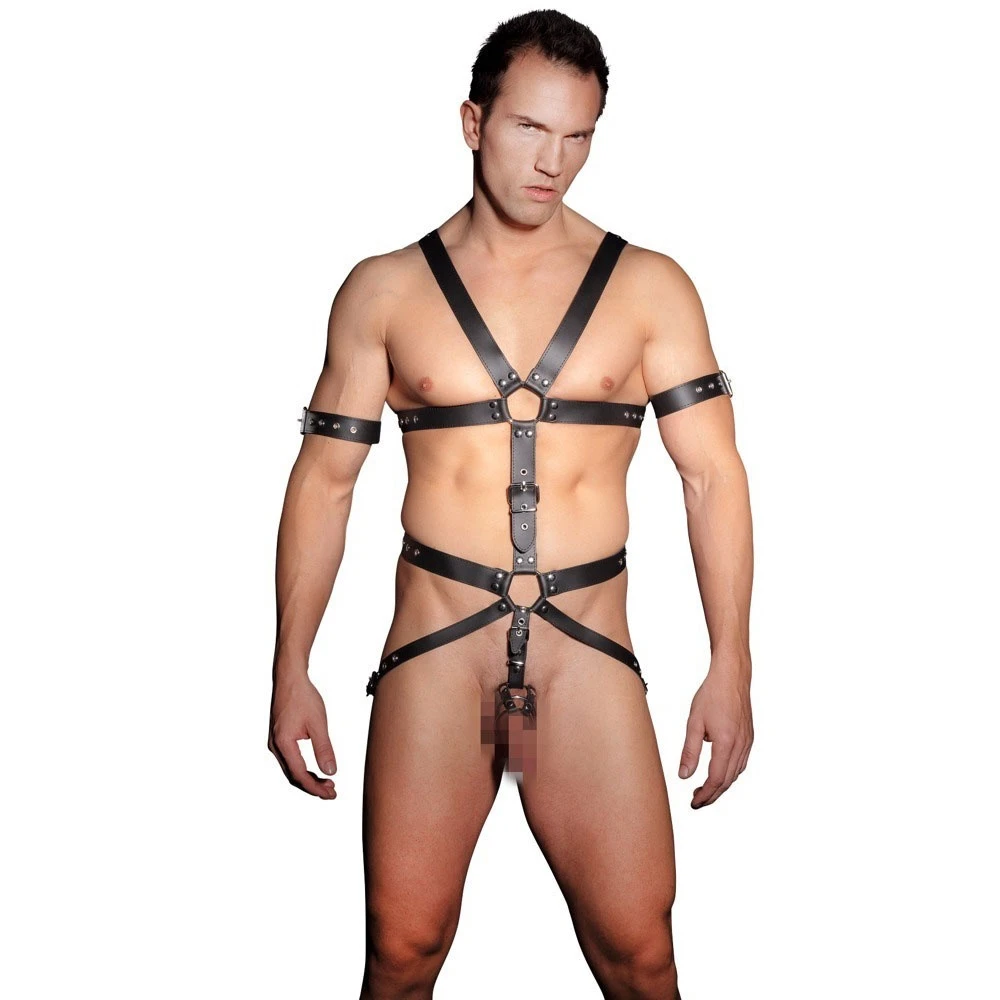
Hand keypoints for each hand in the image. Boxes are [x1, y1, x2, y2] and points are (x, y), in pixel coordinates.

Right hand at [268, 670, 337, 798]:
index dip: (315, 788)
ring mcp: (275, 742)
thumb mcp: (318, 724)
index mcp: (283, 743)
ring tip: (327, 782)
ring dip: (307, 778)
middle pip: (293, 776)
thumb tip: (330, 771)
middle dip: (312, 786)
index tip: (330, 794)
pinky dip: (302, 768)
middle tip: (331, 791)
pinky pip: (289, 760)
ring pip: (290, 769)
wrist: (289, 678)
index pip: (299, 775)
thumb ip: (324, 749)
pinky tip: (315, 769)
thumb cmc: (303, 697)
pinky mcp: (278, 737)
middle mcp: (275, 746)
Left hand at [678, 664, 752, 807]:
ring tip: (705, 790)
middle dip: (712, 795)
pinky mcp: (749, 737)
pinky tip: (720, 772)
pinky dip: (730, 773)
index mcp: (726, 743)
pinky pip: (741, 763)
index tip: (694, 802)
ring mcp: (748, 742)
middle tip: (697, 801)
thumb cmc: (712, 695)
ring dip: (721, 785)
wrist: (732, 676)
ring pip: (736, 773)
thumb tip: (684, 776)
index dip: (705, 794)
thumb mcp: (694, 722)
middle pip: (727, 781)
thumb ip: (690, 751)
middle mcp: (741, 746)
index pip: (716, 779)